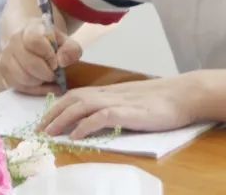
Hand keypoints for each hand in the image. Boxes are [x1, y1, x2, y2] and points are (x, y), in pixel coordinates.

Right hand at [0, 18, 81, 95]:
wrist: (30, 42)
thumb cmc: (51, 43)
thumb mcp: (66, 42)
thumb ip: (71, 49)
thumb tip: (62, 62)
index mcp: (30, 29)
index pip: (34, 41)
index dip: (48, 55)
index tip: (56, 62)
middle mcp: (13, 41)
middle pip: (29, 63)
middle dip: (46, 74)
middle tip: (55, 75)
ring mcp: (5, 57)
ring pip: (23, 78)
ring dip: (40, 83)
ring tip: (48, 78)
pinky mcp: (3, 72)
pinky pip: (18, 87)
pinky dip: (34, 90)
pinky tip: (42, 85)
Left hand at [38, 75, 199, 139]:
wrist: (186, 94)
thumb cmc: (165, 100)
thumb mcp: (135, 101)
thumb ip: (118, 106)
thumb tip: (100, 119)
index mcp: (111, 91)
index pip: (77, 94)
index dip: (59, 106)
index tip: (47, 119)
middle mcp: (111, 94)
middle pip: (73, 98)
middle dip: (53, 113)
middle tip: (39, 129)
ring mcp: (119, 102)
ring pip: (82, 105)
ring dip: (62, 119)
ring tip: (50, 133)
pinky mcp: (129, 112)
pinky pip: (101, 117)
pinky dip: (85, 125)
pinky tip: (76, 135)